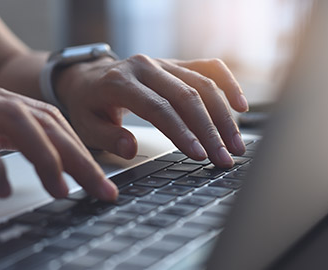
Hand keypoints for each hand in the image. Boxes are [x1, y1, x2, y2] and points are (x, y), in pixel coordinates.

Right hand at [0, 77, 116, 199]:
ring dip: (45, 157)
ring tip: (60, 189)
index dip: (78, 147)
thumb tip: (44, 157)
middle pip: (41, 119)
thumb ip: (2, 139)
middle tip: (98, 188)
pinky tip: (3, 189)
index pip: (47, 117)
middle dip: (76, 156)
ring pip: (14, 121)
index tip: (98, 178)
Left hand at [55, 55, 248, 167]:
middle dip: (210, 130)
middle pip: (186, 96)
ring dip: (223, 115)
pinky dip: (227, 84)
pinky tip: (241, 105)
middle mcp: (144, 67)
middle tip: (225, 157)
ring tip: (236, 144)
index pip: (158, 108)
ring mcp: (162, 62)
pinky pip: (208, 67)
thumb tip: (131, 148)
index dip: (182, 132)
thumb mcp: (86, 125)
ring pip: (202, 84)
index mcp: (120, 82)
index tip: (199, 155)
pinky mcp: (175, 63)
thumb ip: (107, 137)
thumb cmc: (88, 104)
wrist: (89, 78)